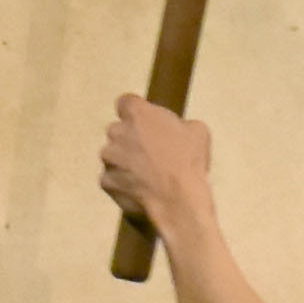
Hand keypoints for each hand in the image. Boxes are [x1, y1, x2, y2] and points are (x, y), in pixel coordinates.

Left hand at [98, 94, 212, 242]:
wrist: (178, 200)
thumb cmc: (188, 162)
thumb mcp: (197, 131)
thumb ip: (179, 124)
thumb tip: (177, 129)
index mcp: (138, 113)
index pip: (126, 102)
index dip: (135, 113)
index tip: (144, 123)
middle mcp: (116, 131)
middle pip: (119, 131)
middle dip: (131, 140)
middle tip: (151, 154)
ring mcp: (109, 157)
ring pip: (113, 156)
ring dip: (125, 163)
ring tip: (147, 176)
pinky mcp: (105, 181)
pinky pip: (112, 180)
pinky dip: (123, 184)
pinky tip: (141, 191)